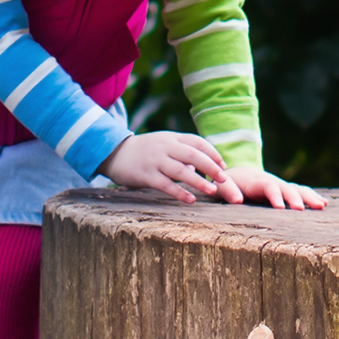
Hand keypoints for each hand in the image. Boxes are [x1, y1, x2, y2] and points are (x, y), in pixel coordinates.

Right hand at [105, 130, 235, 202]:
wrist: (114, 153)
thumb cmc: (144, 151)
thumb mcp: (163, 145)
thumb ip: (182, 153)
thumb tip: (201, 167)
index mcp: (172, 138)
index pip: (197, 142)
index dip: (212, 153)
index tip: (223, 165)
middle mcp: (165, 147)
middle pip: (193, 155)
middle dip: (211, 167)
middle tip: (224, 179)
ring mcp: (155, 160)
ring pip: (181, 170)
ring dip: (199, 181)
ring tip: (212, 191)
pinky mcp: (146, 174)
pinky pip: (165, 184)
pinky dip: (179, 192)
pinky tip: (191, 200)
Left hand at [217, 168, 328, 210]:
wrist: (238, 174)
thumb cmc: (227, 184)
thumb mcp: (222, 186)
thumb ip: (228, 191)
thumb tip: (237, 200)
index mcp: (257, 182)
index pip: (268, 187)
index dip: (275, 196)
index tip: (280, 207)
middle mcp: (272, 182)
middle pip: (286, 188)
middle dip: (295, 198)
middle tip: (301, 210)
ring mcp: (281, 186)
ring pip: (297, 189)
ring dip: (309, 197)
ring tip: (321, 206)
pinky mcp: (285, 191)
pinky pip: (300, 192)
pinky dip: (311, 197)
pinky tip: (324, 204)